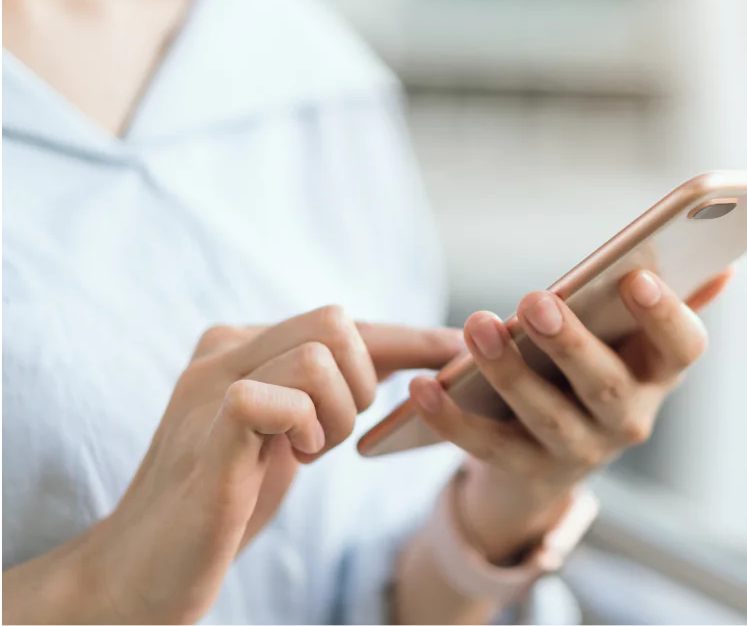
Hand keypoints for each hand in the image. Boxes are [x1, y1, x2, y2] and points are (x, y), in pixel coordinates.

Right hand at [58, 307, 462, 625]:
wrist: (142, 568)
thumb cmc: (223, 501)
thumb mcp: (286, 432)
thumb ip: (321, 390)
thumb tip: (397, 361)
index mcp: (243, 345)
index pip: (342, 324)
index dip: (408, 338)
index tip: (458, 350)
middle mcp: (223, 349)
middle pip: (337, 323)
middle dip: (362, 384)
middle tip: (329, 437)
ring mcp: (210, 385)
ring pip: (319, 356)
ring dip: (337, 415)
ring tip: (305, 453)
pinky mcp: (210, 429)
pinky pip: (282, 396)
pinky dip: (305, 429)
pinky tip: (290, 458)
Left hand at [408, 270, 728, 560]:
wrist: (550, 458)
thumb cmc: (595, 369)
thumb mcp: (632, 339)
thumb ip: (671, 298)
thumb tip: (724, 263)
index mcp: (658, 373)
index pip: (683, 347)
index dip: (666, 315)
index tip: (637, 276)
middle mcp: (628, 419)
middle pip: (606, 385)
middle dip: (572, 345)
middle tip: (536, 301)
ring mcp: (579, 452)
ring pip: (546, 417)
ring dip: (510, 374)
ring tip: (476, 328)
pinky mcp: (525, 471)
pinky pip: (487, 448)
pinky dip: (452, 420)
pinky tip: (423, 387)